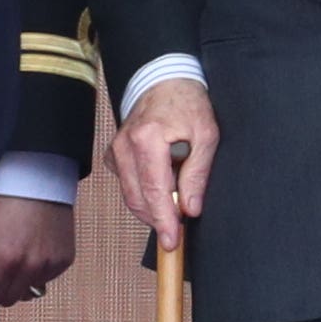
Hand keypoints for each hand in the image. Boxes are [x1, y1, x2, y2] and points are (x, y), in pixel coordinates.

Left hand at [0, 187, 77, 308]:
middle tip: (0, 262)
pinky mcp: (65, 261)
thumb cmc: (6, 203)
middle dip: (0, 287)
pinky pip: (46, 280)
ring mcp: (51, 265)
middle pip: (9, 299)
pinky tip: (35, 248)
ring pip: (29, 292)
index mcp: (6, 259)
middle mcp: (31, 266)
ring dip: (21, 281)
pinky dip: (38, 271)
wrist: (39, 182)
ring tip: (20, 253)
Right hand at [109, 80, 214, 244]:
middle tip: (177, 231)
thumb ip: (197, 173)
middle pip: (138, 198)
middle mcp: (125, 145)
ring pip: (129, 195)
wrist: (165, 81)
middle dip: (157, 219)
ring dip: (150, 208)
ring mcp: (116, 150)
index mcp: (148, 138)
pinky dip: (142, 194)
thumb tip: (190, 208)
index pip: (154, 191)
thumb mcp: (206, 135)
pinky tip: (160, 188)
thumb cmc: (187, 104)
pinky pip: (126, 184)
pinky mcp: (114, 154)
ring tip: (173, 208)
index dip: (164, 220)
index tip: (171, 240)